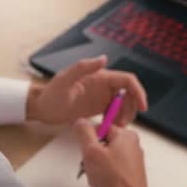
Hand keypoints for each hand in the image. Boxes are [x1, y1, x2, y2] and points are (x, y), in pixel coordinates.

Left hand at [26, 56, 147, 125]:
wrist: (43, 108)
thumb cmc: (52, 93)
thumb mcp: (65, 79)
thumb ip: (83, 67)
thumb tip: (103, 58)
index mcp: (101, 76)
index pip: (127, 81)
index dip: (138, 92)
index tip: (143, 107)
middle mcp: (105, 85)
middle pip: (129, 94)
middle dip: (131, 109)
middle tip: (122, 124)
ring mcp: (103, 97)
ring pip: (124, 105)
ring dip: (126, 116)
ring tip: (116, 128)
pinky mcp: (100, 107)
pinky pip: (116, 113)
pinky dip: (118, 120)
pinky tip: (110, 128)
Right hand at [75, 118, 147, 186]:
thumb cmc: (113, 179)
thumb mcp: (92, 152)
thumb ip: (84, 133)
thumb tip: (80, 121)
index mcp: (126, 135)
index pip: (102, 127)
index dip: (90, 139)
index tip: (87, 150)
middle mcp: (133, 145)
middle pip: (104, 142)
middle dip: (93, 155)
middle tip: (92, 166)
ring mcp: (133, 160)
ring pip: (107, 157)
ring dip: (97, 166)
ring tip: (97, 177)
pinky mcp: (131, 173)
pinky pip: (113, 168)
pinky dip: (105, 174)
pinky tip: (104, 183)